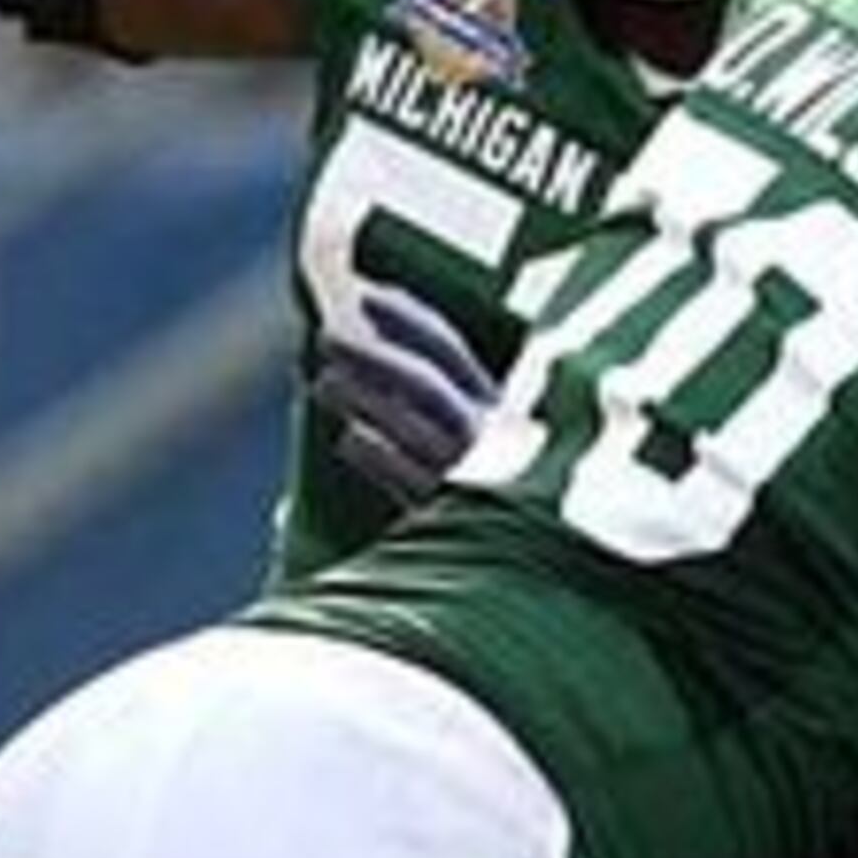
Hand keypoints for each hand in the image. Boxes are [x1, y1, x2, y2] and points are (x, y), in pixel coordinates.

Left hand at [315, 288, 501, 507]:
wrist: (532, 562)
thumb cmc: (503, 489)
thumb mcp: (495, 439)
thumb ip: (457, 399)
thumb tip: (383, 355)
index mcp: (503, 409)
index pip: (450, 349)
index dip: (405, 317)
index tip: (364, 294)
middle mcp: (489, 437)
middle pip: (423, 382)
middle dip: (371, 354)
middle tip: (327, 336)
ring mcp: (471, 475)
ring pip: (409, 426)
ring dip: (362, 398)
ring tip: (324, 383)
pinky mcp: (451, 515)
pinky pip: (406, 479)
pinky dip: (376, 455)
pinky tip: (348, 440)